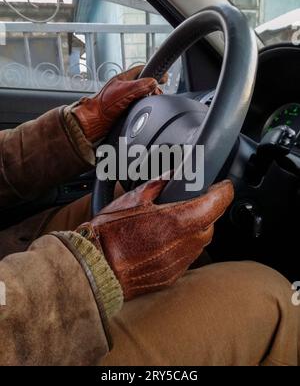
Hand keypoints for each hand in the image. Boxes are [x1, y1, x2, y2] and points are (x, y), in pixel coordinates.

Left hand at [72, 66, 166, 142]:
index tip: (164, 77)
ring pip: (143, 96)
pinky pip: (139, 107)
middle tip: (159, 93)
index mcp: (124, 79)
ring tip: (153, 101)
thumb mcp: (125, 91)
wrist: (94, 122)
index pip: (142, 70)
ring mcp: (125, 99)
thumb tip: (154, 82)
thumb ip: (140, 85)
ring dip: (149, 99)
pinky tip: (146, 111)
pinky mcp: (125, 111)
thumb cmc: (103, 105)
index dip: (154, 72)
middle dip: (153, 88)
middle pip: (144, 84)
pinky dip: (144, 108)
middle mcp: (125, 88)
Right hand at [77, 179, 233, 300]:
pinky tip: (167, 241)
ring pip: (201, 243)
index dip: (223, 191)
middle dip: (209, 211)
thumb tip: (169, 174)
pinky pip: (187, 258)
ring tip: (180, 221)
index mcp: (175, 221)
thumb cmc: (109, 234)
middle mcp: (182, 244)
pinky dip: (184, 247)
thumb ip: (156, 185)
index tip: (223, 186)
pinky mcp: (171, 276)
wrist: (95, 267)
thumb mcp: (131, 199)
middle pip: (211, 224)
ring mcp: (178, 263)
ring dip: (197, 230)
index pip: (215, 203)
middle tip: (198, 202)